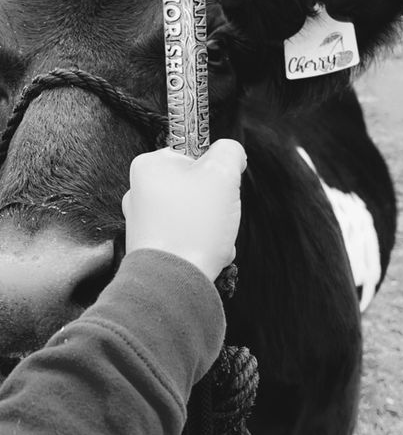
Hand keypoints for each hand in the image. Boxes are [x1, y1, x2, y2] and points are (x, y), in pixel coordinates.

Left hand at [122, 140, 246, 280]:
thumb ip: (229, 152)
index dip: (214, 169)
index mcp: (149, 165)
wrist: (173, 282)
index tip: (220, 185)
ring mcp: (143, 221)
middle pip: (195, 185)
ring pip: (194, 213)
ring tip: (213, 239)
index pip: (193, 154)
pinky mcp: (151, 246)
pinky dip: (201, 244)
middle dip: (216, 202)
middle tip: (218, 214)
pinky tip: (206, 253)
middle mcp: (139, 191)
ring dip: (212, 225)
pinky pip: (186, 236)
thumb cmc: (193, 226)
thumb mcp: (222, 174)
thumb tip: (232, 152)